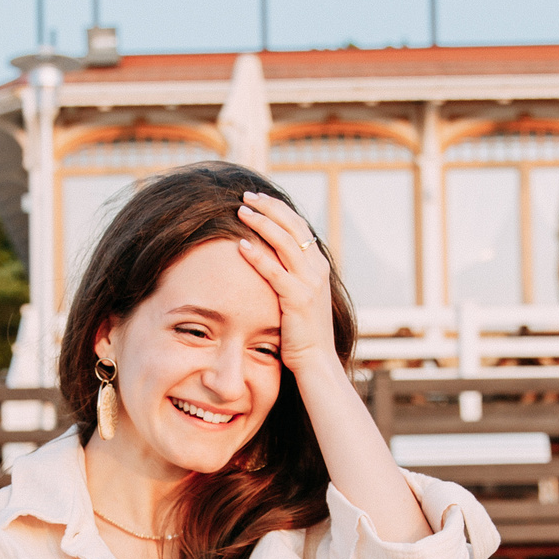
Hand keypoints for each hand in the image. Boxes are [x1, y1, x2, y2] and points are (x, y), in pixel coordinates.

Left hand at [233, 191, 345, 391]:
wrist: (317, 362)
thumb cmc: (303, 334)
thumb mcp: (300, 299)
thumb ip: (289, 278)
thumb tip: (269, 264)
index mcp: (318, 266)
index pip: (299, 226)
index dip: (278, 209)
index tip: (258, 199)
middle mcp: (317, 269)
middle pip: (293, 226)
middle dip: (269, 207)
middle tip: (246, 196)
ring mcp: (310, 283)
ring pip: (285, 242)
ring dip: (261, 223)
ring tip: (241, 211)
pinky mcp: (298, 299)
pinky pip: (274, 271)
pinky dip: (257, 255)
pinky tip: (240, 245)